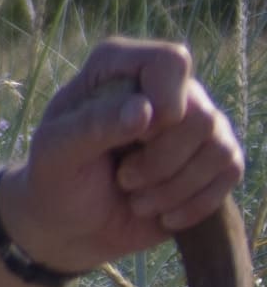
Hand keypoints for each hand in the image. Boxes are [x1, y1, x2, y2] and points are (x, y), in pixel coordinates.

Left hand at [5, 39, 247, 271]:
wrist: (73, 224)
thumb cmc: (57, 178)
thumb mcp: (56, 151)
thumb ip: (94, 125)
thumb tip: (145, 109)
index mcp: (119, 67)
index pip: (170, 62)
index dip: (164, 103)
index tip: (135, 136)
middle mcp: (165, 88)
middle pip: (199, 115)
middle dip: (160, 161)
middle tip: (122, 178)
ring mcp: (194, 122)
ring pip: (219, 148)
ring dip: (172, 188)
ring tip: (135, 197)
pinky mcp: (213, 158)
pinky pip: (230, 172)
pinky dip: (193, 204)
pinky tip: (161, 214)